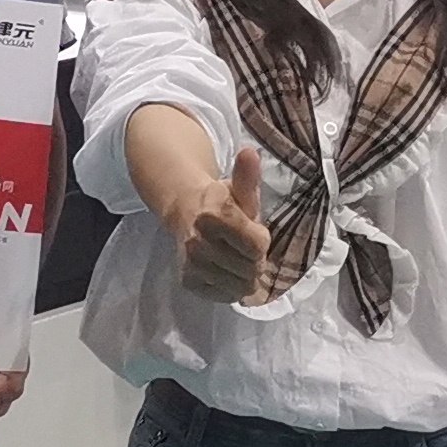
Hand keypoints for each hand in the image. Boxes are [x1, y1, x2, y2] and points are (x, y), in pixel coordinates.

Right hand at [165, 147, 274, 305]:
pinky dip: (230, 287)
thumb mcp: (238, 189)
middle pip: (250, 269)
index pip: (258, 246)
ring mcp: (192, 264)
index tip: (254, 232)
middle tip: (246, 248)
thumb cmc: (220, 202)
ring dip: (245, 276)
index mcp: (214, 217)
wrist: (184, 212)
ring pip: (239, 286)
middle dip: (255, 260)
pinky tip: (226, 271)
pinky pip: (224, 295)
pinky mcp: (188, 281)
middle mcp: (198, 242)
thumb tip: (250, 152)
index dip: (261, 240)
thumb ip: (247, 176)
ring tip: (237, 260)